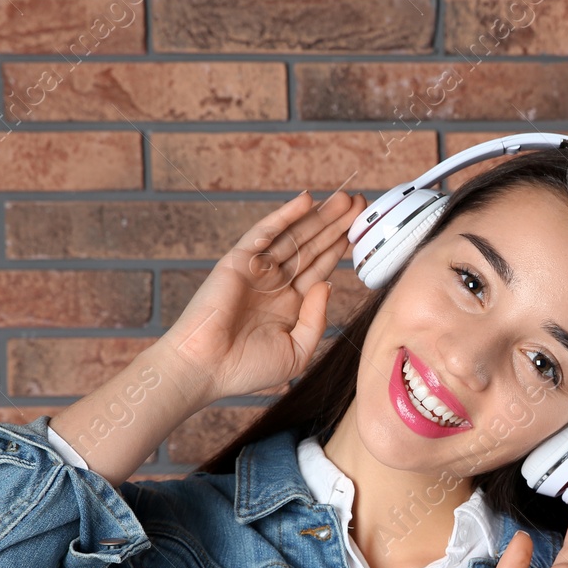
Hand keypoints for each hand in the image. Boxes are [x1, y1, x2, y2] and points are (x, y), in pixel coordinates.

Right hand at [163, 189, 367, 402]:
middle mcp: (275, 283)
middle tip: (359, 202)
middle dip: (336, 225)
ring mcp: (257, 270)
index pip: (320, 269)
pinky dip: (285, 216)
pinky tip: (306, 201)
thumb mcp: (297, 351)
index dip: (340, 248)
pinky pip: (265, 233)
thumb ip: (316, 319)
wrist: (206, 369)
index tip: (361, 229)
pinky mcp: (238, 261)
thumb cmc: (247, 368)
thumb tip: (328, 283)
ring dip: (318, 216)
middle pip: (312, 247)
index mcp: (289, 305)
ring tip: (344, 197)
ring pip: (294, 236)